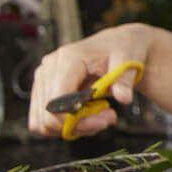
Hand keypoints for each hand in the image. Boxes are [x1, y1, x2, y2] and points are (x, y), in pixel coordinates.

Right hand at [28, 24, 153, 138]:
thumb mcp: (129, 61)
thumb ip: (124, 80)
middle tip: (108, 118)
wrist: (117, 44)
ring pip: (43, 121)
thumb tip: (124, 99)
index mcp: (68, 58)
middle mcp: (49, 68)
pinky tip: (87, 116)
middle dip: (79, 124)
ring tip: (99, 117)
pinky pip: (44, 119)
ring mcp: (43, 79)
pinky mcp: (43, 89)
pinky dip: (65, 125)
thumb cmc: (122, 49)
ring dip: (73, 127)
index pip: (57, 100)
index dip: (76, 118)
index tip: (106, 119)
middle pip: (49, 114)